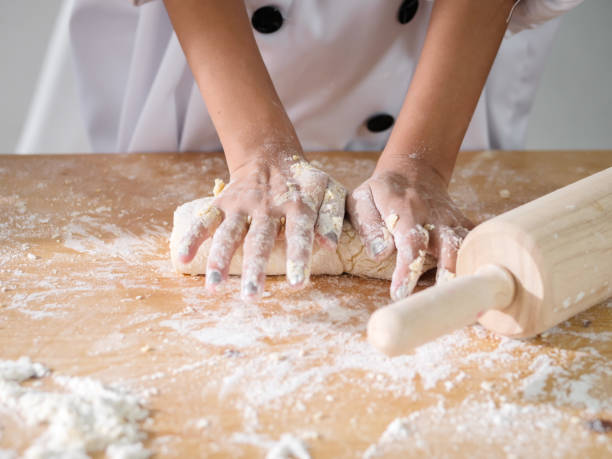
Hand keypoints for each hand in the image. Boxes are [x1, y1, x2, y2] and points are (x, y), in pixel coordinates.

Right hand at [177, 148, 345, 300]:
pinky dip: (192, 237)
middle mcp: (267, 206)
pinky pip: (204, 220)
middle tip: (251, 296)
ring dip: (220, 260)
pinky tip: (183, 258)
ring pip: (228, 233)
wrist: (272, 156)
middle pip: (258, 240)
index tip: (297, 285)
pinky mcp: (223, 203)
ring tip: (214, 289)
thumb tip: (329, 246)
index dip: (298, 258)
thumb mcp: (328, 192)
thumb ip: (330, 218)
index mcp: (297, 205)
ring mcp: (242, 205)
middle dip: (254, 268)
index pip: (298, 233)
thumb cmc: (306, 184)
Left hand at [347, 159, 471, 300]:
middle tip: (439, 301)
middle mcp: (434, 215)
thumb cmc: (381, 192)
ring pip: (467, 246)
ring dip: (465, 271)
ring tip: (460, 299)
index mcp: (405, 208)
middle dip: (448, 274)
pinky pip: (474, 243)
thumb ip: (368, 226)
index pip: (411, 241)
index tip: (400, 293)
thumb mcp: (362, 199)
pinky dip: (476, 260)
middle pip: (450, 246)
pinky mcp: (462, 225)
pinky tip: (472, 283)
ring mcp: (452, 220)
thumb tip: (380, 254)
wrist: (413, 170)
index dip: (408, 268)